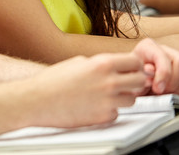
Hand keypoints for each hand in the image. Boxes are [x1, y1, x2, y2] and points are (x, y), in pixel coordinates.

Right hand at [28, 53, 148, 128]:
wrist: (37, 100)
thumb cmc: (54, 80)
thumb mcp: (79, 61)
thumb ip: (101, 63)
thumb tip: (116, 67)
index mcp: (103, 63)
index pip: (135, 62)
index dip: (135, 65)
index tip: (131, 69)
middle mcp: (109, 81)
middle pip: (140, 81)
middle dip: (135, 81)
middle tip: (126, 82)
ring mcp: (107, 101)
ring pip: (133, 100)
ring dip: (124, 97)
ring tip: (109, 95)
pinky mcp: (102, 117)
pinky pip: (117, 113)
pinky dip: (111, 110)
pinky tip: (97, 106)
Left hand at [132, 39, 178, 96]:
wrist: (135, 84)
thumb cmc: (133, 79)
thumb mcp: (131, 77)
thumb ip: (139, 75)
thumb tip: (150, 74)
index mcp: (148, 47)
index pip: (163, 56)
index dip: (163, 74)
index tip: (158, 88)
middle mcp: (166, 51)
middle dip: (173, 82)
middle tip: (162, 92)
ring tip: (167, 94)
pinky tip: (177, 94)